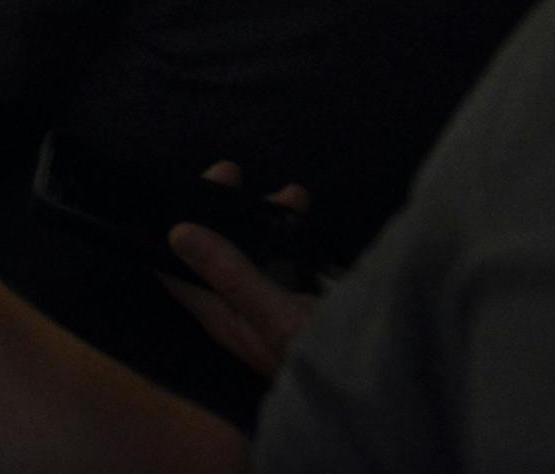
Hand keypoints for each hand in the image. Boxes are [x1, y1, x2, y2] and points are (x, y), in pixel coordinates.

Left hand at [160, 162, 318, 378]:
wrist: (386, 382)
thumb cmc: (323, 362)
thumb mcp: (276, 315)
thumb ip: (231, 275)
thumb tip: (180, 234)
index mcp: (223, 314)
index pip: (176, 269)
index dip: (169, 228)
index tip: (178, 188)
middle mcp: (240, 307)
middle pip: (216, 251)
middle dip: (221, 211)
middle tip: (231, 172)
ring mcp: (273, 302)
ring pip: (254, 251)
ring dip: (263, 218)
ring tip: (289, 194)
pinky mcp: (303, 299)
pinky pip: (288, 259)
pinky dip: (293, 234)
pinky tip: (305, 215)